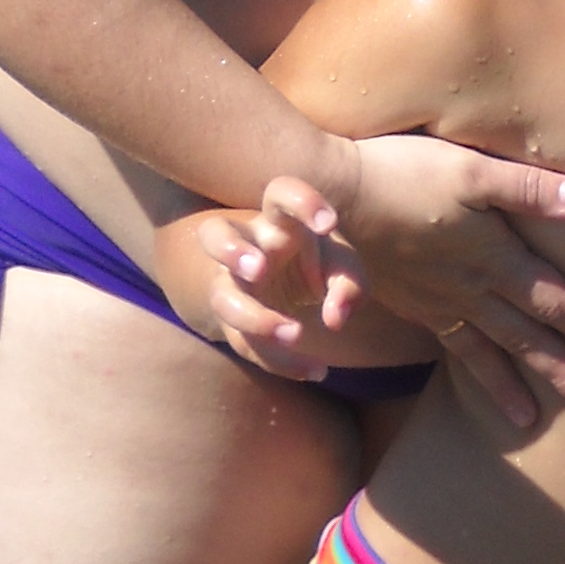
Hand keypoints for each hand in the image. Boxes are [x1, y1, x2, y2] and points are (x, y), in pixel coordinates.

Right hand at [166, 187, 370, 382]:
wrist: (277, 282)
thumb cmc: (312, 259)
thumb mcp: (339, 264)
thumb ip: (349, 282)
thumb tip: (336, 319)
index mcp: (277, 220)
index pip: (278, 194)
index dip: (301, 202)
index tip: (329, 223)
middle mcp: (246, 247)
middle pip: (215, 234)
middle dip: (231, 251)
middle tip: (259, 269)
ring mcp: (231, 285)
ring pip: (221, 297)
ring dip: (252, 317)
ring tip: (293, 333)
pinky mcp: (233, 323)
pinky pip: (245, 343)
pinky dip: (280, 361)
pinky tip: (314, 370)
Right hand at [324, 132, 564, 428]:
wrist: (336, 195)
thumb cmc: (408, 172)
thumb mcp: (474, 169)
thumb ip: (530, 189)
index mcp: (493, 257)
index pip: (553, 299)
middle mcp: (470, 289)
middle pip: (527, 338)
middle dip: (564, 372)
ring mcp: (439, 301)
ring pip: (487, 353)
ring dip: (514, 387)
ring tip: (532, 421)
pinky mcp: (412, 302)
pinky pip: (449, 346)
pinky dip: (470, 370)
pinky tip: (478, 379)